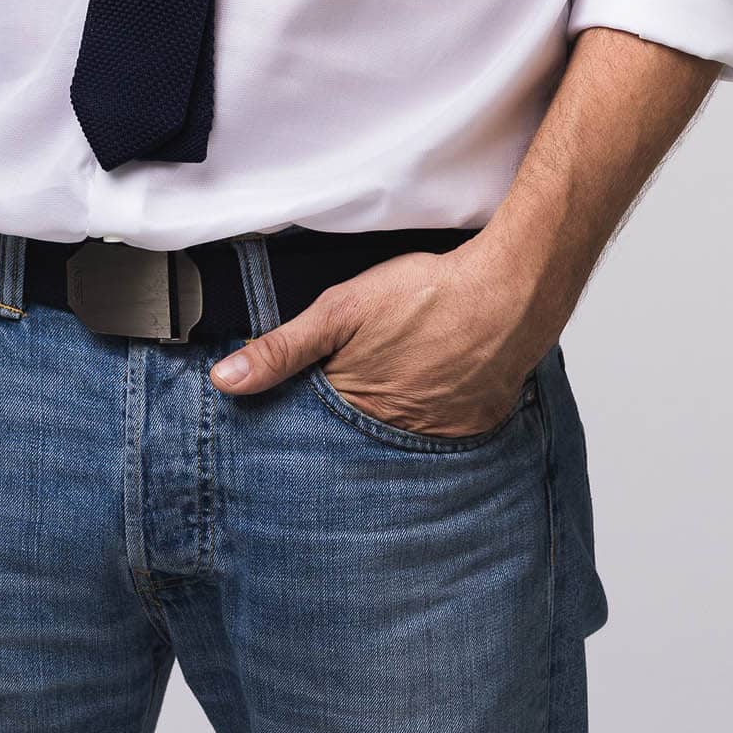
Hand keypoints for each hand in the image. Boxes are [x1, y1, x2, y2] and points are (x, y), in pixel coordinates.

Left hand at [208, 245, 544, 436]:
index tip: (296, 413)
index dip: (304, 418)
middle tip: (356, 390)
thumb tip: (224, 381)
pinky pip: (443, 438)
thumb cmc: (425, 295)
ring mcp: (440, 437)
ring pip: (400, 441)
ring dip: (389, 427)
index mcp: (357, 410)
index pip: (315, 433)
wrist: (508, 291)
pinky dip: (431, 421)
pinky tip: (430, 392)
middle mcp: (397, 435)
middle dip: (345, 432)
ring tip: (392, 391)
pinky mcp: (475, 427)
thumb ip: (282, 348)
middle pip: (358, 441)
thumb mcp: (341, 310)